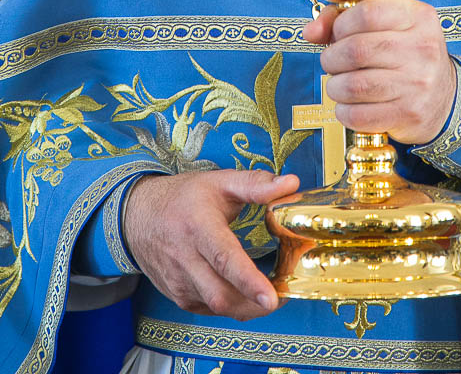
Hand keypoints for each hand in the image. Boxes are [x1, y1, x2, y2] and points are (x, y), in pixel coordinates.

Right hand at [123, 169, 298, 318]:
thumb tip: (292, 183)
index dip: (249, 280)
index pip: (224, 258)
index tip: (271, 297)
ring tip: (270, 292)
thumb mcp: (220, 182)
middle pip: (222, 294)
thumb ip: (256, 184)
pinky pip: (211, 310)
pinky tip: (246, 293)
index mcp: (198, 226)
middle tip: (284, 294)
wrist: (137, 216)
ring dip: (248, 306)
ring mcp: (179, 283)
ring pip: (218, 306)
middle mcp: (185, 259)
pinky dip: (233, 306)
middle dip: (255, 303)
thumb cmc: (182, 197)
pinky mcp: (179, 297)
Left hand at [303, 0, 454, 144]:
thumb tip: (311, 32)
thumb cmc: (406, 55)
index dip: (341, 24)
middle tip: (332, 62)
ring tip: (339, 84)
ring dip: (335, 86)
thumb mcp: (388, 25)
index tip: (338, 34)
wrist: (445, 97)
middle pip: (356, 50)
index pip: (368, 13)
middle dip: (332, 58)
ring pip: (354, 85)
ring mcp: (418, 83)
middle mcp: (422, 48)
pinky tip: (349, 105)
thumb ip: (345, 20)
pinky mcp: (409, 114)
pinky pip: (358, 116)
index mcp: (418, 18)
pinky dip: (343, 112)